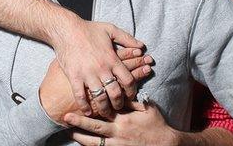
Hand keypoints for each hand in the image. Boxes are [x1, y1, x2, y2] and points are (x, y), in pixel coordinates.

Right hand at [51, 19, 145, 116]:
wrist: (65, 30)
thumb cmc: (88, 29)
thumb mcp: (111, 29)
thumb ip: (127, 38)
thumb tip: (142, 46)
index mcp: (112, 59)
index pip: (128, 80)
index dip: (131, 91)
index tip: (130, 96)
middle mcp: (102, 69)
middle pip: (115, 92)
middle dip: (119, 104)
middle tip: (119, 108)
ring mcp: (87, 74)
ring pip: (100, 97)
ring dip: (104, 108)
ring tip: (106, 113)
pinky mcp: (74, 77)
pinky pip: (80, 96)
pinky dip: (84, 106)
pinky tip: (88, 112)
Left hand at [65, 101, 179, 145]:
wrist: (167, 145)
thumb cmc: (157, 125)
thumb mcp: (147, 108)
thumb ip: (132, 100)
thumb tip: (120, 91)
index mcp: (124, 120)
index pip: (104, 111)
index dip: (91, 107)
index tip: (78, 102)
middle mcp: (118, 133)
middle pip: (95, 127)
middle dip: (79, 122)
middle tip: (66, 117)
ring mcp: (117, 145)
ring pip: (95, 143)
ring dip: (82, 138)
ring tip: (70, 132)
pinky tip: (83, 144)